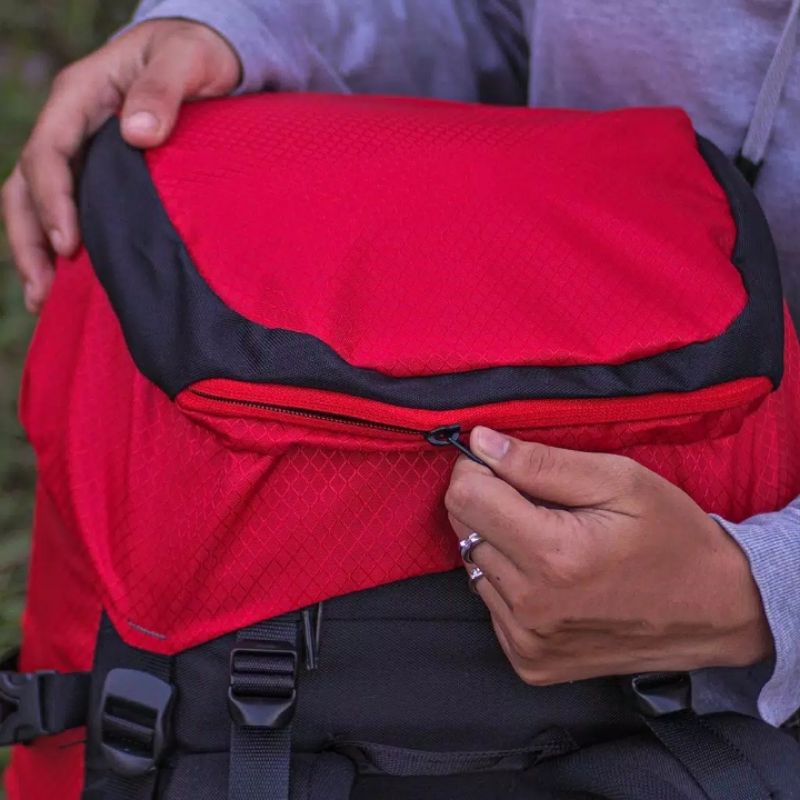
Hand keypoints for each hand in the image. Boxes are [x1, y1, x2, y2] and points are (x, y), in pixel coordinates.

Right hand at [1, 19, 240, 312]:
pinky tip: (71, 283)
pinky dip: (61, 245)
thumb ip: (164, 90)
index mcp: (81, 96)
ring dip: (36, 249)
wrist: (205, 56)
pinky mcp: (98, 172)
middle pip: (27, 183)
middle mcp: (70, 125)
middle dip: (30, 237)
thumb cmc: (196, 54)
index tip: (69, 244)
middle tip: (43, 290)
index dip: (53, 199)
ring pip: (37, 200)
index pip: (49, 151)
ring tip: (43, 300)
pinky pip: (69, 208)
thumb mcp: (186, 59)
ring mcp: (80, 150)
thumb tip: (137, 133)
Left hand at [445, 427, 771, 683]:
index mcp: (554, 556)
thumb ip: (542, 463)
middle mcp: (531, 606)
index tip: (504, 463)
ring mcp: (527, 640)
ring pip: (471, 563)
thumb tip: (481, 442)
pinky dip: (508, 578)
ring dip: (497, 541)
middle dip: (487, 500)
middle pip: (462, 528)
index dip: (478, 467)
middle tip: (535, 499)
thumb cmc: (673, 537)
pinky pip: (489, 601)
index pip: (465, 495)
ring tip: (549, 537)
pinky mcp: (528, 661)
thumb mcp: (620, 480)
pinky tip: (549, 573)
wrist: (714, 613)